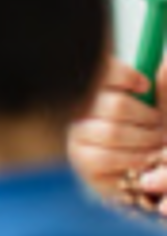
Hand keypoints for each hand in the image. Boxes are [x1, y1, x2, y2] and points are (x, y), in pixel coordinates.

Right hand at [69, 58, 165, 208]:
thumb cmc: (154, 133)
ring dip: (145, 140)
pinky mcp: (83, 162)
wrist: (150, 171)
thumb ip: (162, 88)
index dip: (124, 75)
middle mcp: (81, 108)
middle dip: (148, 117)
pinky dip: (134, 159)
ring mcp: (78, 135)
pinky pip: (107, 158)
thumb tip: (163, 64)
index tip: (144, 86)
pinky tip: (146, 160)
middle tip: (159, 125)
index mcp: (99, 87)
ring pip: (112, 132)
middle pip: (115, 104)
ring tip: (157, 144)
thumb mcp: (160, 108)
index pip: (101, 70)